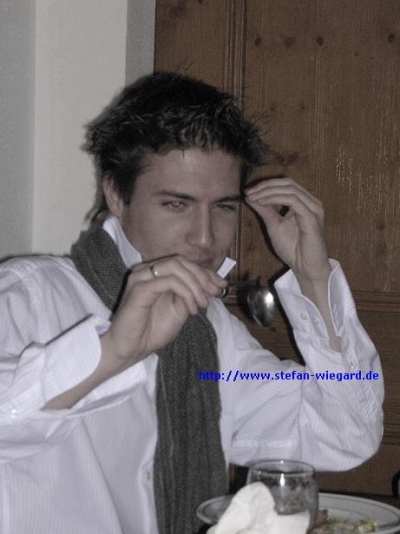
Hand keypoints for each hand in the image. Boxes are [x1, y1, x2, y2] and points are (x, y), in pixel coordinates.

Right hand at [99, 256, 226, 376]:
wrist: (131, 350)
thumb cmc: (151, 331)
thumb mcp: (180, 309)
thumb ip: (191, 293)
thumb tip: (212, 283)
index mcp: (154, 274)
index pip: (183, 263)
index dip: (205, 273)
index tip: (221, 285)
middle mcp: (145, 271)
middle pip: (180, 261)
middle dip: (202, 276)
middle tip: (214, 294)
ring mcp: (140, 277)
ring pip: (175, 267)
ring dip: (195, 285)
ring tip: (201, 304)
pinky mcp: (139, 288)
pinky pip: (169, 282)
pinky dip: (186, 293)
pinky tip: (191, 309)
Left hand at [245, 178, 330, 283]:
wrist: (306, 268)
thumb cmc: (293, 250)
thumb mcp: (274, 226)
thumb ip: (265, 211)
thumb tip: (251, 197)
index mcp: (304, 203)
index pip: (285, 185)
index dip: (266, 185)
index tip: (248, 192)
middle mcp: (311, 203)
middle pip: (288, 183)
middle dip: (265, 185)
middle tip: (249, 192)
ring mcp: (314, 209)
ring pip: (290, 189)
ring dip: (268, 191)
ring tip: (253, 197)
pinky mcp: (312, 217)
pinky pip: (293, 201)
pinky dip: (275, 199)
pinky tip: (262, 203)